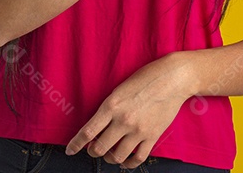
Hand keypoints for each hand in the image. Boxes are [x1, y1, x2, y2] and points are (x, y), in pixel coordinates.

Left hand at [65, 53, 191, 168]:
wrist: (172, 78)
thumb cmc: (145, 78)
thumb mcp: (120, 89)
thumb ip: (109, 108)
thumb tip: (97, 126)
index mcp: (111, 105)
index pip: (87, 132)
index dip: (75, 144)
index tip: (70, 150)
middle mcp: (123, 120)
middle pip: (100, 148)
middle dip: (92, 152)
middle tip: (92, 150)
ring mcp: (138, 130)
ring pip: (117, 156)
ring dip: (109, 159)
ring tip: (108, 155)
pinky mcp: (152, 136)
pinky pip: (137, 158)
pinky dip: (128, 164)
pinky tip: (125, 162)